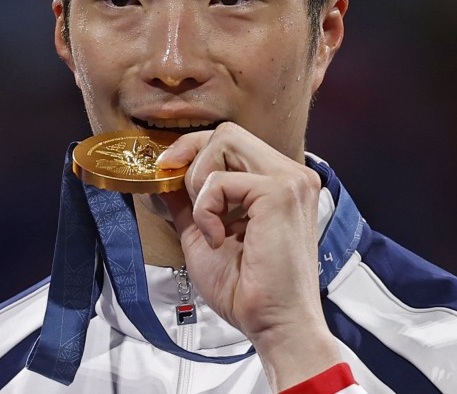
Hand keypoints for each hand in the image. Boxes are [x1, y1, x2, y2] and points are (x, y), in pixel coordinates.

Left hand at [157, 123, 342, 391]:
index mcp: (280, 182)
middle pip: (227, 133)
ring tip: (208, 223)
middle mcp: (291, 174)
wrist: (274, 324)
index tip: (166, 169)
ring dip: (200, 182)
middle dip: (193, 158)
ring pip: (225, 142)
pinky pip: (220, 181)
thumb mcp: (204, 234)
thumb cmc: (248, 290)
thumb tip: (164, 174)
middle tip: (182, 194)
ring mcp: (290, 180)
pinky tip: (218, 238)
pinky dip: (206, 209)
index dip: (194, 150)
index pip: (231, 141)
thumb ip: (190, 202)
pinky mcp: (280, 193)